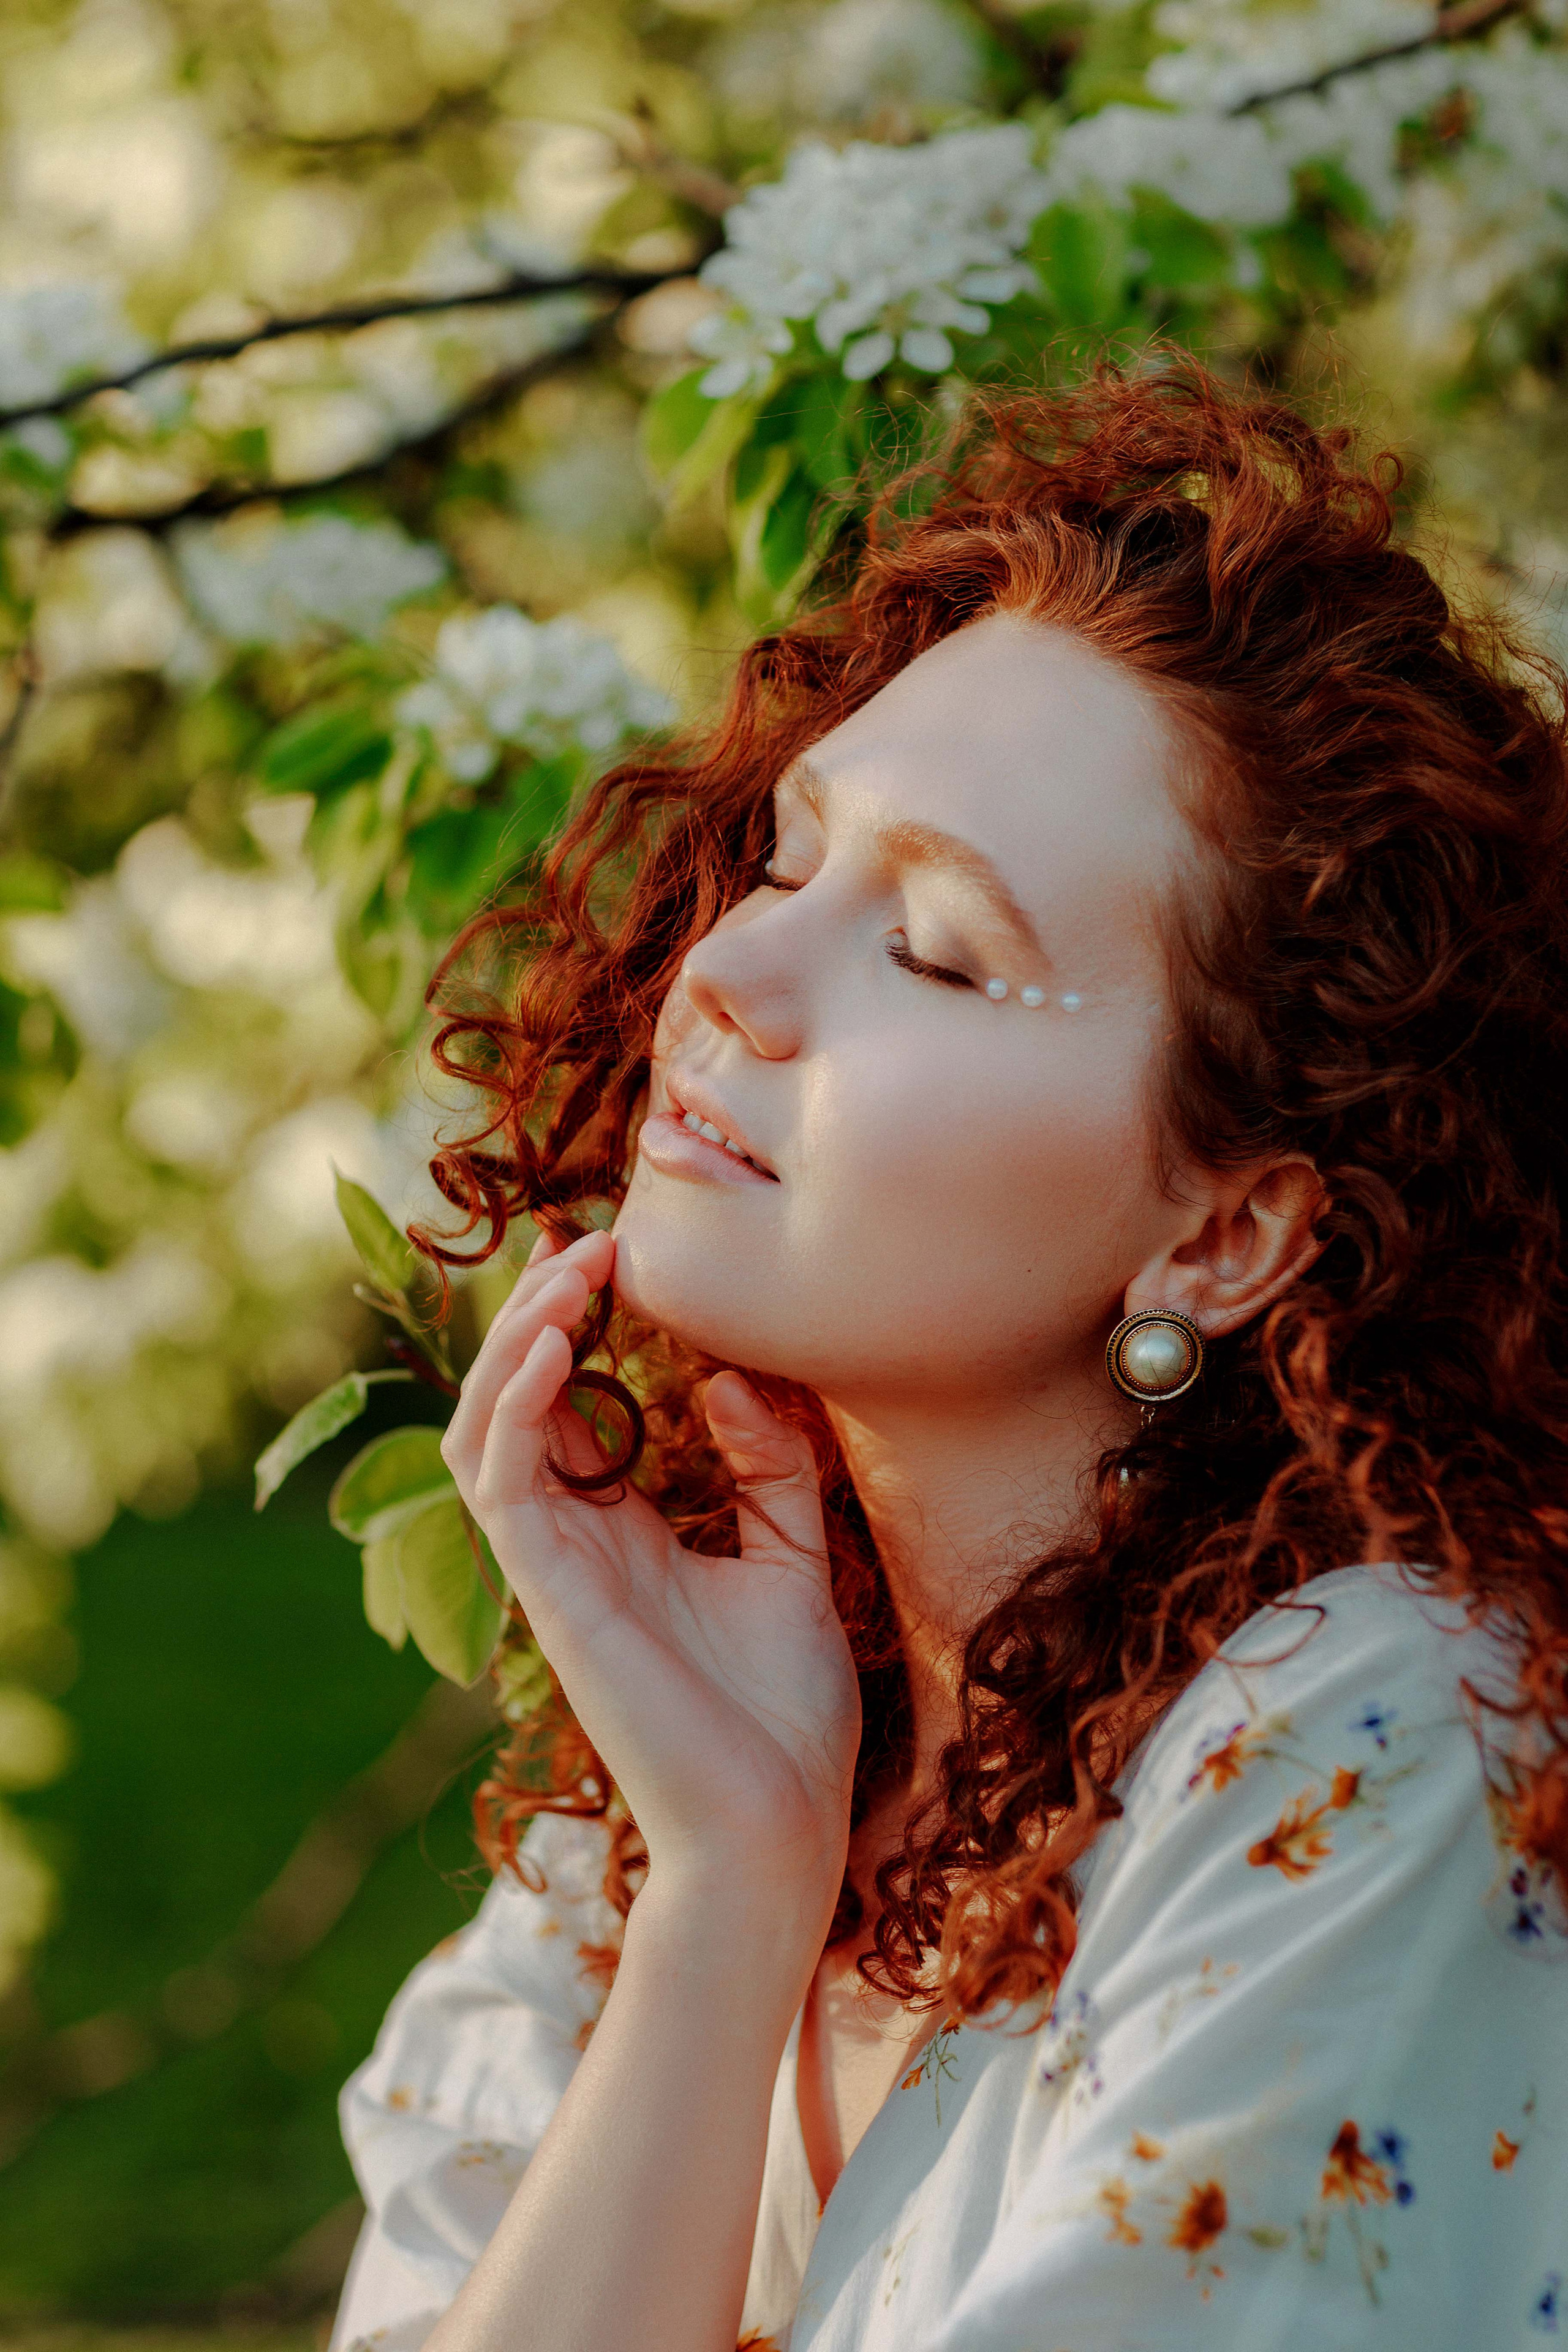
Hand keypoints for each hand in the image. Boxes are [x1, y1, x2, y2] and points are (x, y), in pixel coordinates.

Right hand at [442, 1229, 860, 1950]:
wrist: (780, 1824)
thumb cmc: (787, 1713)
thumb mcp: (794, 1560)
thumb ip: (768, 1469)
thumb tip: (730, 1378)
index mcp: (627, 1536)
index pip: (575, 1411)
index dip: (581, 1328)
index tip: (621, 1255)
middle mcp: (577, 1545)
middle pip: (517, 1404)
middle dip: (540, 1314)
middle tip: (588, 1241)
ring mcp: (556, 1570)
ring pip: (488, 1430)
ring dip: (518, 1343)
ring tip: (569, 1275)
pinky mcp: (550, 1595)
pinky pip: (502, 1483)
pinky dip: (519, 1405)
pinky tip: (560, 1345)